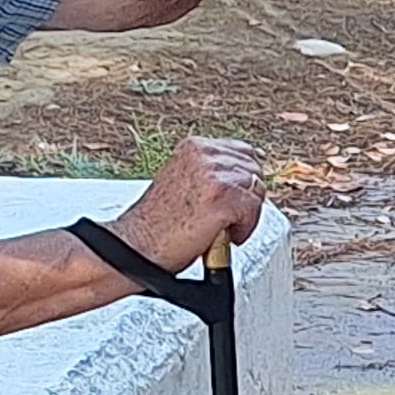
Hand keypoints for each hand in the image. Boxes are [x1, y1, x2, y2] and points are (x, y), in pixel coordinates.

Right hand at [111, 131, 266, 271]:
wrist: (138, 246)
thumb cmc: (157, 223)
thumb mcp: (183, 180)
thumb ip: (210, 172)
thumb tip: (244, 176)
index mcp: (195, 147)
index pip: (243, 151)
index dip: (246, 178)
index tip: (239, 196)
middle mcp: (205, 156)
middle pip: (254, 171)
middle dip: (248, 197)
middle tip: (230, 217)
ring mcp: (215, 176)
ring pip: (256, 191)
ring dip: (246, 215)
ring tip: (223, 228)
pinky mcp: (223, 199)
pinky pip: (253, 211)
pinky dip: (244, 229)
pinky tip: (224, 235)